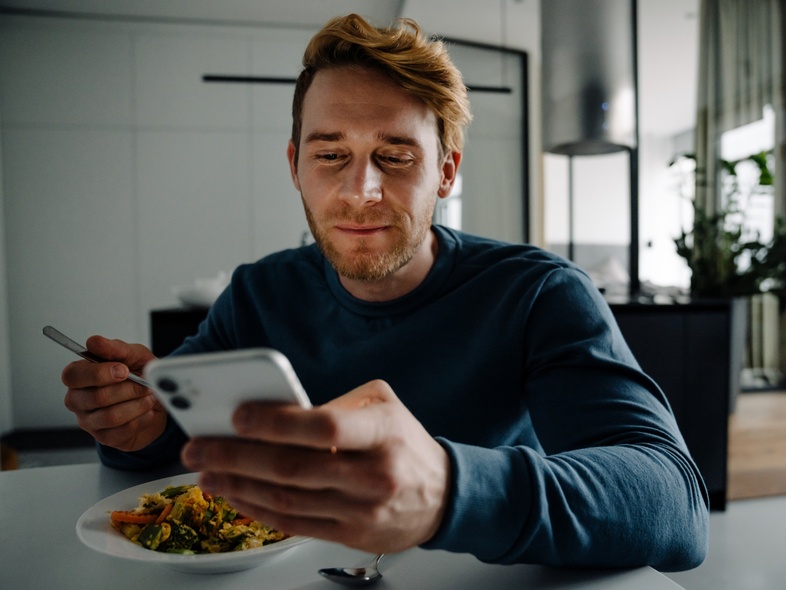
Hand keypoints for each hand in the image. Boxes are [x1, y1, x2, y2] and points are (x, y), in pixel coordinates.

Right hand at [62, 336, 166, 451]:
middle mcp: (78, 400)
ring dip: (137, 405)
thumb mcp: (134, 356)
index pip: (72, 376)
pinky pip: (123, 430)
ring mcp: (89, 421)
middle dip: (128, 389)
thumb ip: (116, 349)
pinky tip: (148, 410)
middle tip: (145, 384)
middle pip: (96, 397)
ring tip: (150, 397)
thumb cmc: (139, 375)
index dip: (98, 373)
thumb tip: (94, 341)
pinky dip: (142, 418)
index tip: (123, 370)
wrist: (155, 400)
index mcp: (79, 376)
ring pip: (111, 416)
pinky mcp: (105, 438)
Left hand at [181, 379, 451, 552]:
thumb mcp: (383, 405)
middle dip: (237, 456)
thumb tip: (275, 412)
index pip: (323, 426)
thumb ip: (334, 404)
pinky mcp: (349, 534)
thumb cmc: (405, 442)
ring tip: (206, 470)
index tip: (236, 416)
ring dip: (238, 485)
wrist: (443, 495)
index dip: (276, 422)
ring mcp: (360, 509)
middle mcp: (373, 473)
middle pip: (293, 467)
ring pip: (287, 499)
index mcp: (382, 432)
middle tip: (198, 446)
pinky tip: (234, 493)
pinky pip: (294, 523)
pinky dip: (257, 509)